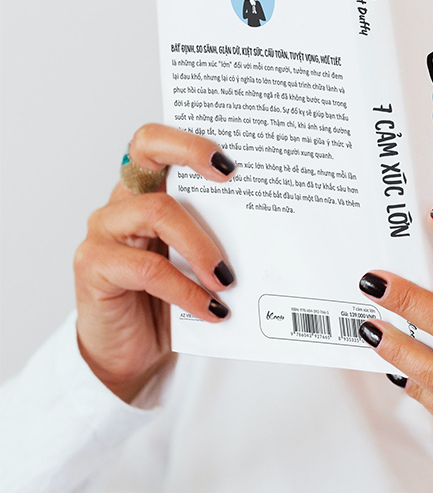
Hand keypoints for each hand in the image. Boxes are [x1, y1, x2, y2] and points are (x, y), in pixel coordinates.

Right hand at [73, 124, 237, 402]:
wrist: (134, 353)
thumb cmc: (172, 299)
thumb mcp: (201, 261)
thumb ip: (222, 236)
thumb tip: (278, 226)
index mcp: (152, 190)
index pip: (160, 140)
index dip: (191, 140)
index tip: (231, 162)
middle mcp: (125, 200)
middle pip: (147, 149)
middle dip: (191, 152)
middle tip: (230, 177)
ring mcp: (105, 230)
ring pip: (158, 212)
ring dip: (202, 245)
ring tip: (229, 278)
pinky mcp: (93, 266)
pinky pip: (147, 269)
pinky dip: (186, 290)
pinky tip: (213, 308)